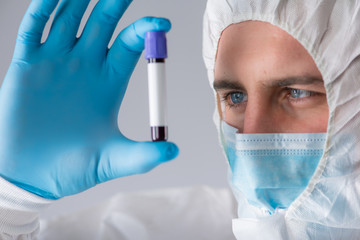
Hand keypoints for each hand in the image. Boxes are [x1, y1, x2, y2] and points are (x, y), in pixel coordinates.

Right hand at [0, 0, 177, 198]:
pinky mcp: (26, 65)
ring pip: (68, 18)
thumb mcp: (113, 160)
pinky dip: (43, 9)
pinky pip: (34, 29)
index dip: (146, 31)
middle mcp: (84, 66)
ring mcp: (55, 62)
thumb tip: (174, 151)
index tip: (163, 25)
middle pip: (102, 22)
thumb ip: (143, 155)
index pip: (129, 44)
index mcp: (109, 82)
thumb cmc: (73, 168)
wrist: (32, 176)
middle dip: (115, 2)